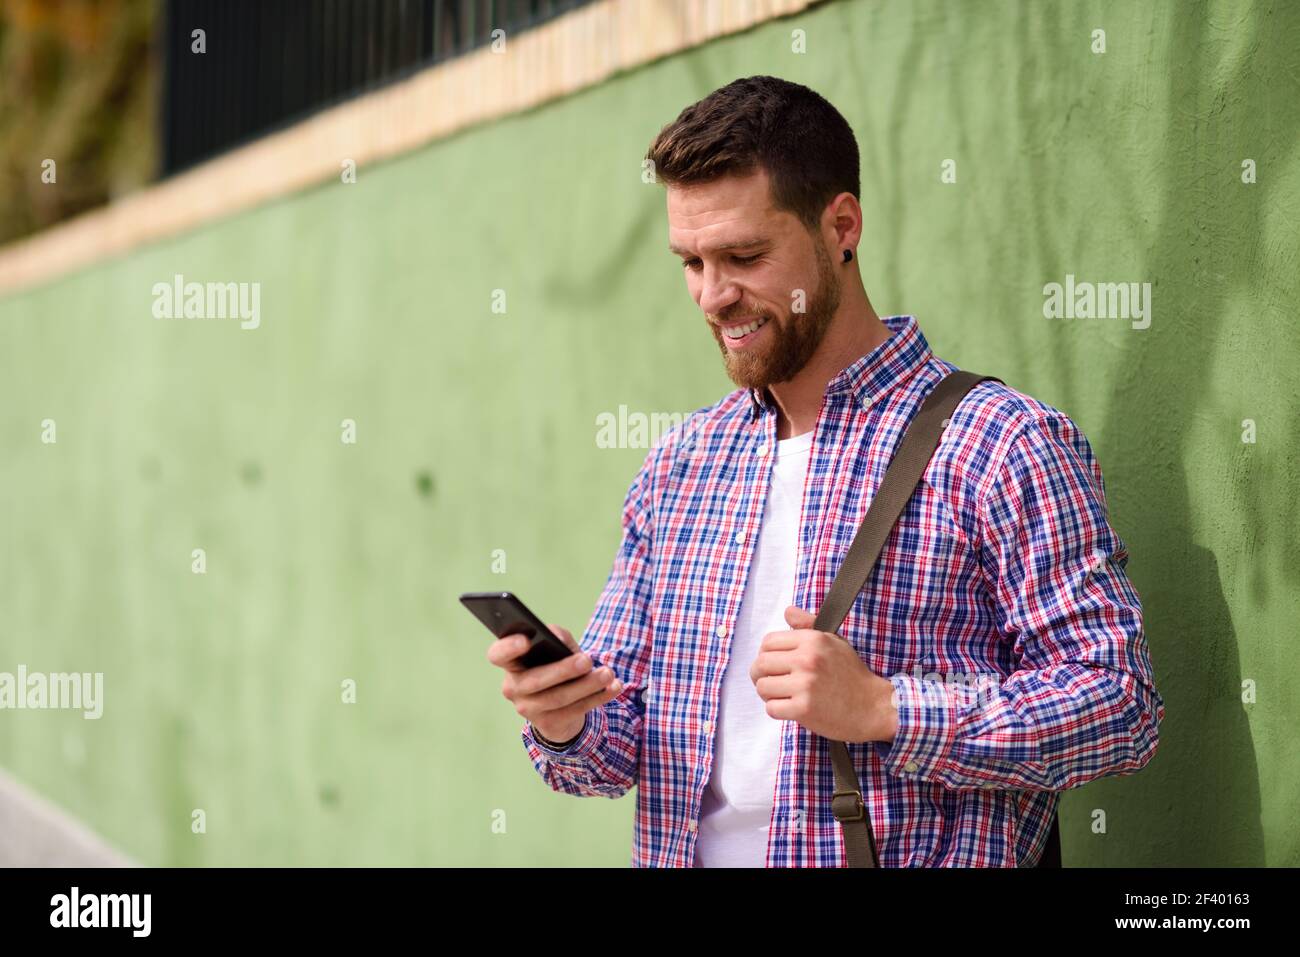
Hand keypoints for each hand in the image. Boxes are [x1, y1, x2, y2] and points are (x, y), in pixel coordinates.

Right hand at [488, 623, 621, 743]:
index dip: (508, 647)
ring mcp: (529, 709)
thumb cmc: (555, 666)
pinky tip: (613, 687)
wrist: (559, 706)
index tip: (526, 640)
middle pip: (535, 681)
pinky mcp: (548, 724)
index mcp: (511, 664)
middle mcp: (514, 688)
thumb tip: (557, 637)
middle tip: (587, 660)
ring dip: (587, 685)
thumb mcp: (555, 650)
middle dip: (563, 670)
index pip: (498, 655)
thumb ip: (556, 638)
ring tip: (607, 674)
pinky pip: (574, 711)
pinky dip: (597, 698)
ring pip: (558, 698)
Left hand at [749, 606, 898, 742]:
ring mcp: (805, 684)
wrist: (873, 706)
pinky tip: (791, 709)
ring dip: (769, 695)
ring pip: (763, 687)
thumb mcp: (834, 642)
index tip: (775, 665)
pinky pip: (771, 708)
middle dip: (760, 675)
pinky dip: (778, 711)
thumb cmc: (852, 674)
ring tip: (784, 696)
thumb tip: (788, 611)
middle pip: (760, 664)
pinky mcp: (804, 709)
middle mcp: (807, 659)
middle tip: (773, 683)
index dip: (766, 654)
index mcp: (812, 640)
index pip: (768, 642)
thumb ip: (808, 625)